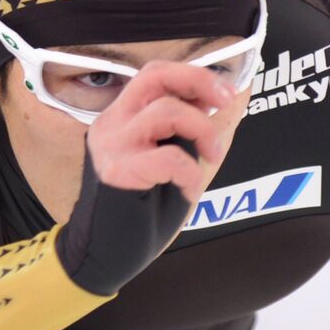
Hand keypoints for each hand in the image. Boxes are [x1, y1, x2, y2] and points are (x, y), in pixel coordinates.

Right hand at [56, 61, 237, 295]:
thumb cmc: (138, 211)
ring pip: (166, 111)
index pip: (154, 74)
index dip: (193, 75)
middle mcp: (111, 123)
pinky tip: (187, 190)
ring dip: (202, 130)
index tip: (224, 92)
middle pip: (155, 76)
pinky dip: (189, 173)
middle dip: (197, 81)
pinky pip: (169, 157)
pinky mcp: (117, 171)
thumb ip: (182, 131)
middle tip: (224, 100)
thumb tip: (216, 101)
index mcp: (121, 117)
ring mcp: (111, 145)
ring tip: (211, 156)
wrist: (104, 255)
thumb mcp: (166, 160)